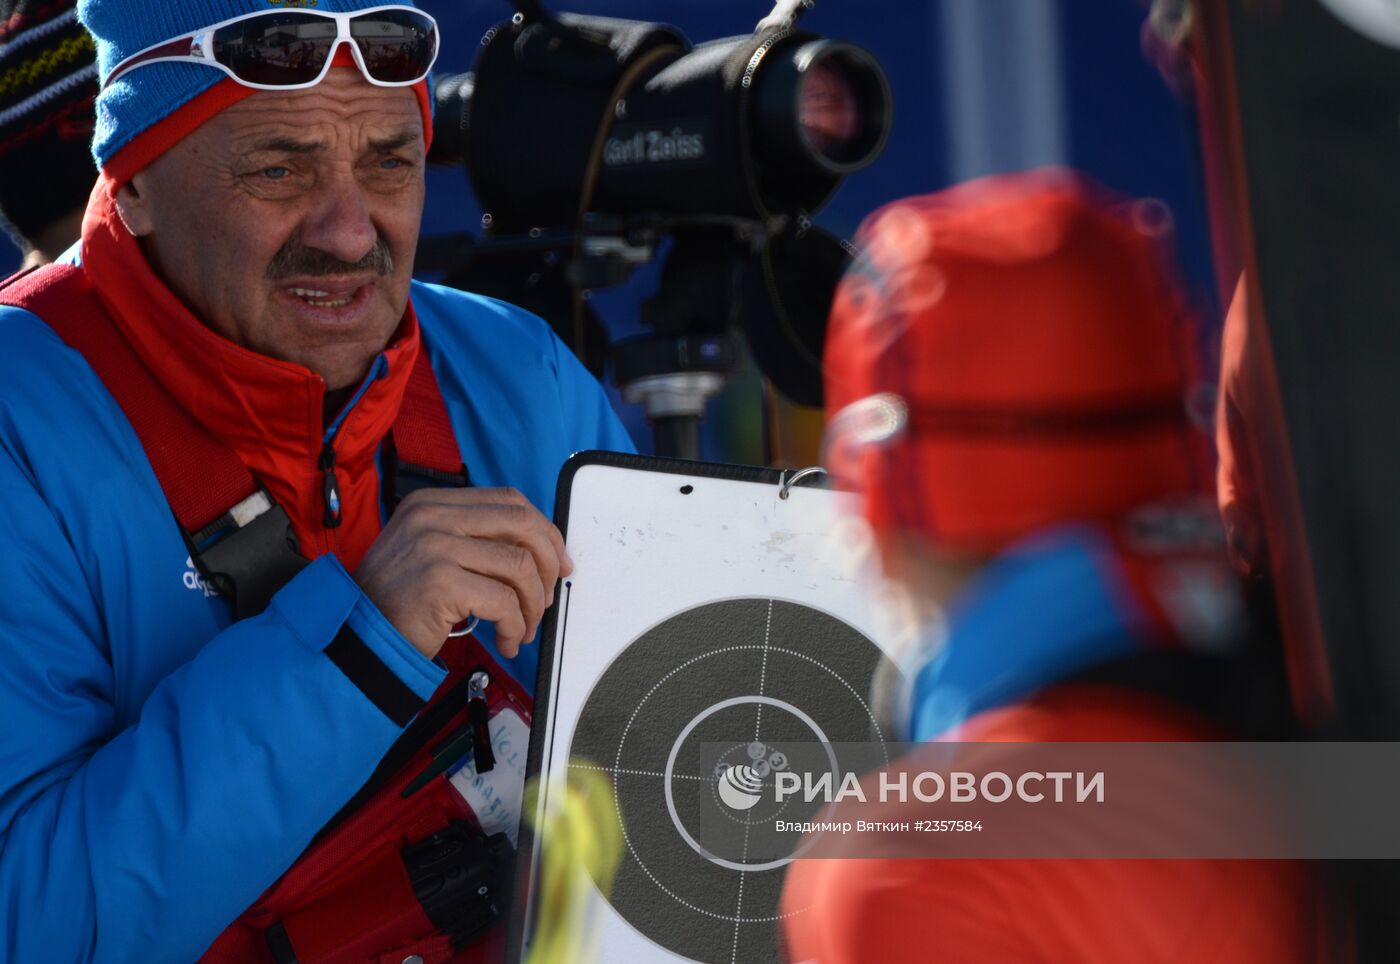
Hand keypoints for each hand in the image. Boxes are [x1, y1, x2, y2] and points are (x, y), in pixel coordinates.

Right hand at [355, 487, 570, 659]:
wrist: (356, 636)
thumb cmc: (395, 602)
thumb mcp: (429, 552)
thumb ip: (473, 541)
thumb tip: (537, 552)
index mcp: (433, 504)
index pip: (509, 501)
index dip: (543, 531)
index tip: (557, 561)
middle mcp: (433, 517)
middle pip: (522, 524)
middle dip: (548, 563)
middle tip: (547, 596)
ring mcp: (434, 547)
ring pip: (519, 566)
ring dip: (532, 605)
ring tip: (522, 628)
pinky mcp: (439, 582)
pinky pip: (503, 602)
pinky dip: (515, 626)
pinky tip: (506, 641)